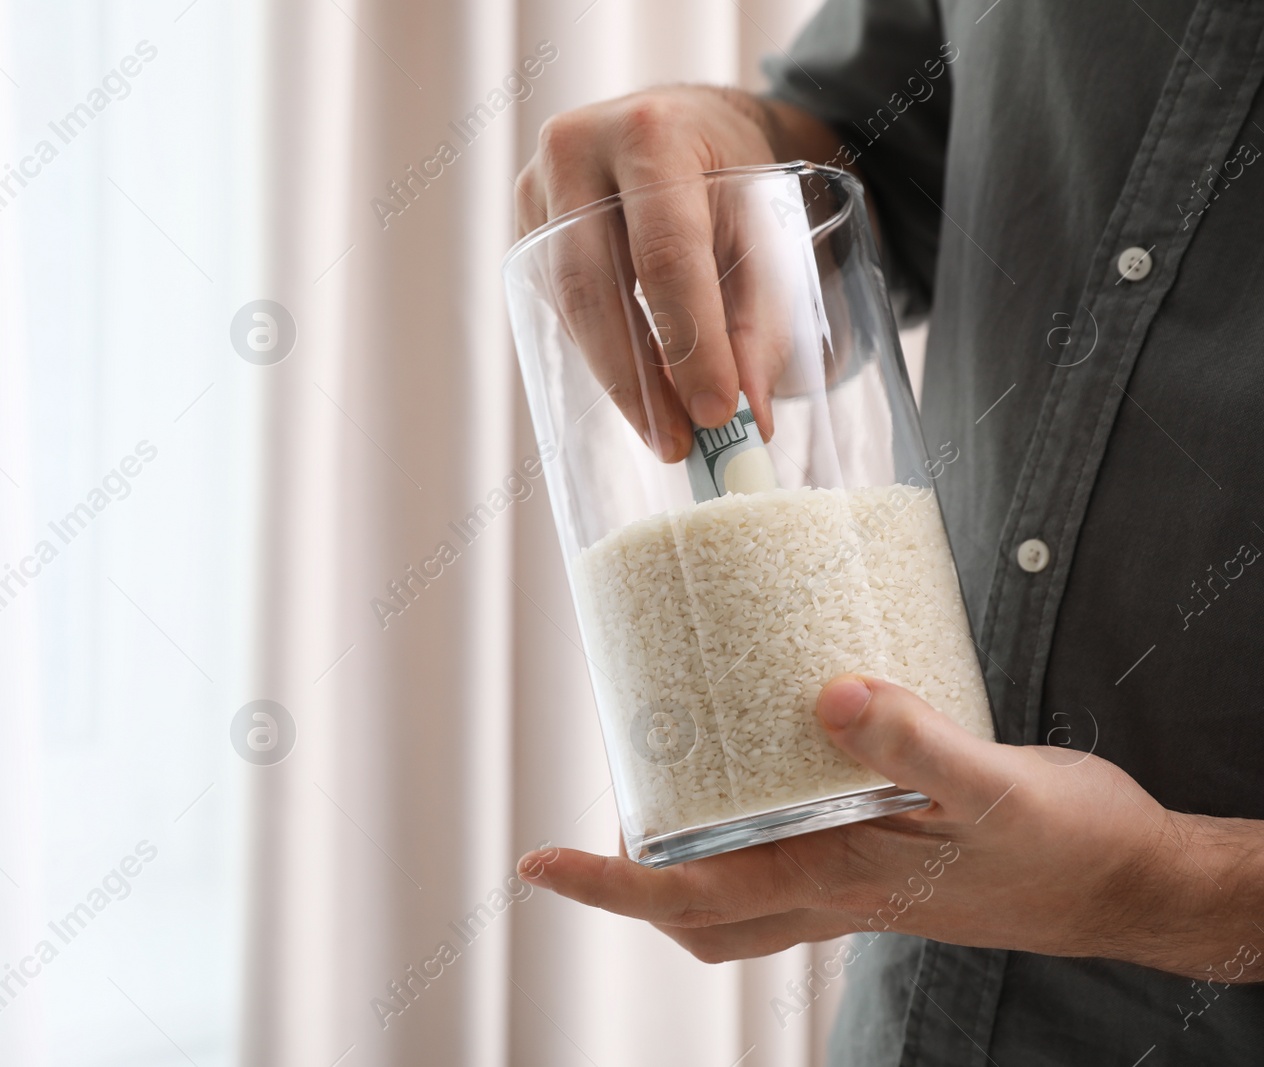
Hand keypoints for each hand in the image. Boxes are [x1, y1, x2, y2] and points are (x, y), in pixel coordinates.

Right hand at [515, 86, 847, 460]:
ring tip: (666, 432)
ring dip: (618, 378)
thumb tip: (752, 416)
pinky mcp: (525, 227)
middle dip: (638, 378)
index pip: (664, 251)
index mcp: (651, 132)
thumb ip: (760, 316)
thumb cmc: (729, 170)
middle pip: (594, 286)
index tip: (718, 413)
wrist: (683, 122)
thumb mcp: (764, 225)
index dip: (691, 339)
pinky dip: (602, 352)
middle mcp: (578, 150)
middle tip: (677, 444)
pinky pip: (559, 304)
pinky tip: (638, 389)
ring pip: (570, 305)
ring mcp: (537, 188)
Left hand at [518, 676, 1263, 981]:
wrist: (1128, 882)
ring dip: (684, 859)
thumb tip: (830, 693)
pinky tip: (762, 766)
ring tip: (663, 782)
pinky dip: (748, 831)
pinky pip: (786, 863)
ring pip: (735, 898)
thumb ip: (911, 741)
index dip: (605, 885)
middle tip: (607, 808)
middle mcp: (830, 894)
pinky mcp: (880, 861)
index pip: (688, 896)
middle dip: (633, 876)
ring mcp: (853, 886)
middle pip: (695, 913)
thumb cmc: (1065, 846)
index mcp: (836, 880)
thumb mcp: (991, 787)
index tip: (538, 864)